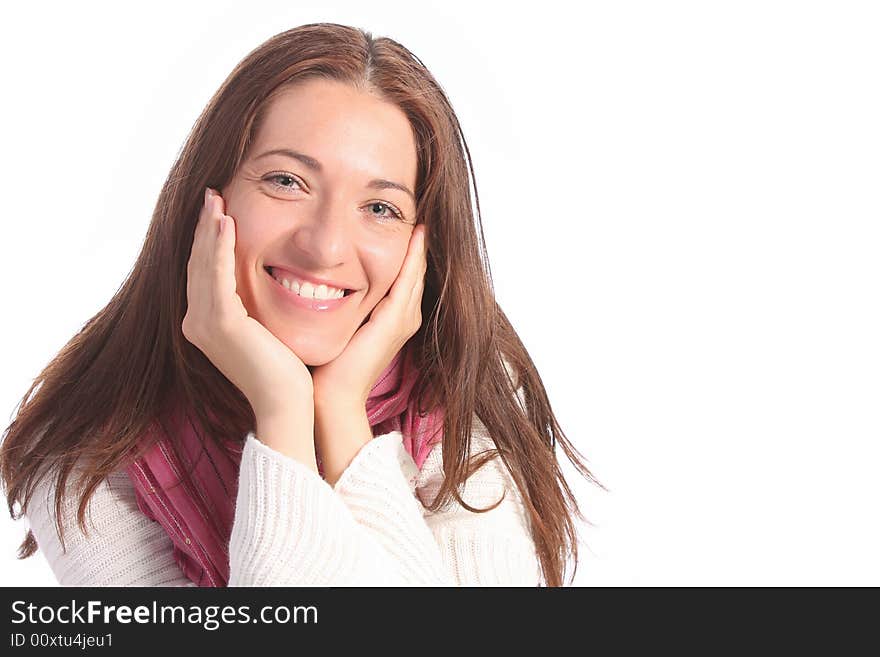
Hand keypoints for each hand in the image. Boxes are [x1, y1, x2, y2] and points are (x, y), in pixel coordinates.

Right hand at [181, 188, 313, 419]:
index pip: (203, 271)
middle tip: (211, 193)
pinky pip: (218, 276)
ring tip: (215, 198)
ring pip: (203, 264)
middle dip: (203, 227)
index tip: (216, 209)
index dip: (207, 239)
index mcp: (205, 324)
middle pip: (198, 263)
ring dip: (208, 228)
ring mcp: (205, 324)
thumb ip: (251, 304)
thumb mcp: (262, 327)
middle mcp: (196, 323)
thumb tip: (261, 279)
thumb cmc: (284, 369)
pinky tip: (225, 222)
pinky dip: (218, 247)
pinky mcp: (222, 324)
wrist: (287, 401)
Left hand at [311, 224, 427, 410]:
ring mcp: (404, 317)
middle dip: (416, 236)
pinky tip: (415, 232)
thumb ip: (338, 299)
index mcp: (394, 315)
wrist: (331, 396)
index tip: (396, 213)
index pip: (404, 269)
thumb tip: (322, 274)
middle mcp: (406, 314)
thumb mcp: (337, 321)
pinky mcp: (396, 319)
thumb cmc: (327, 363)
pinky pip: (409, 277)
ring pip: (416, 267)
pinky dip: (413, 254)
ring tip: (418, 210)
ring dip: (418, 240)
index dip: (405, 243)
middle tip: (414, 202)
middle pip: (415, 264)